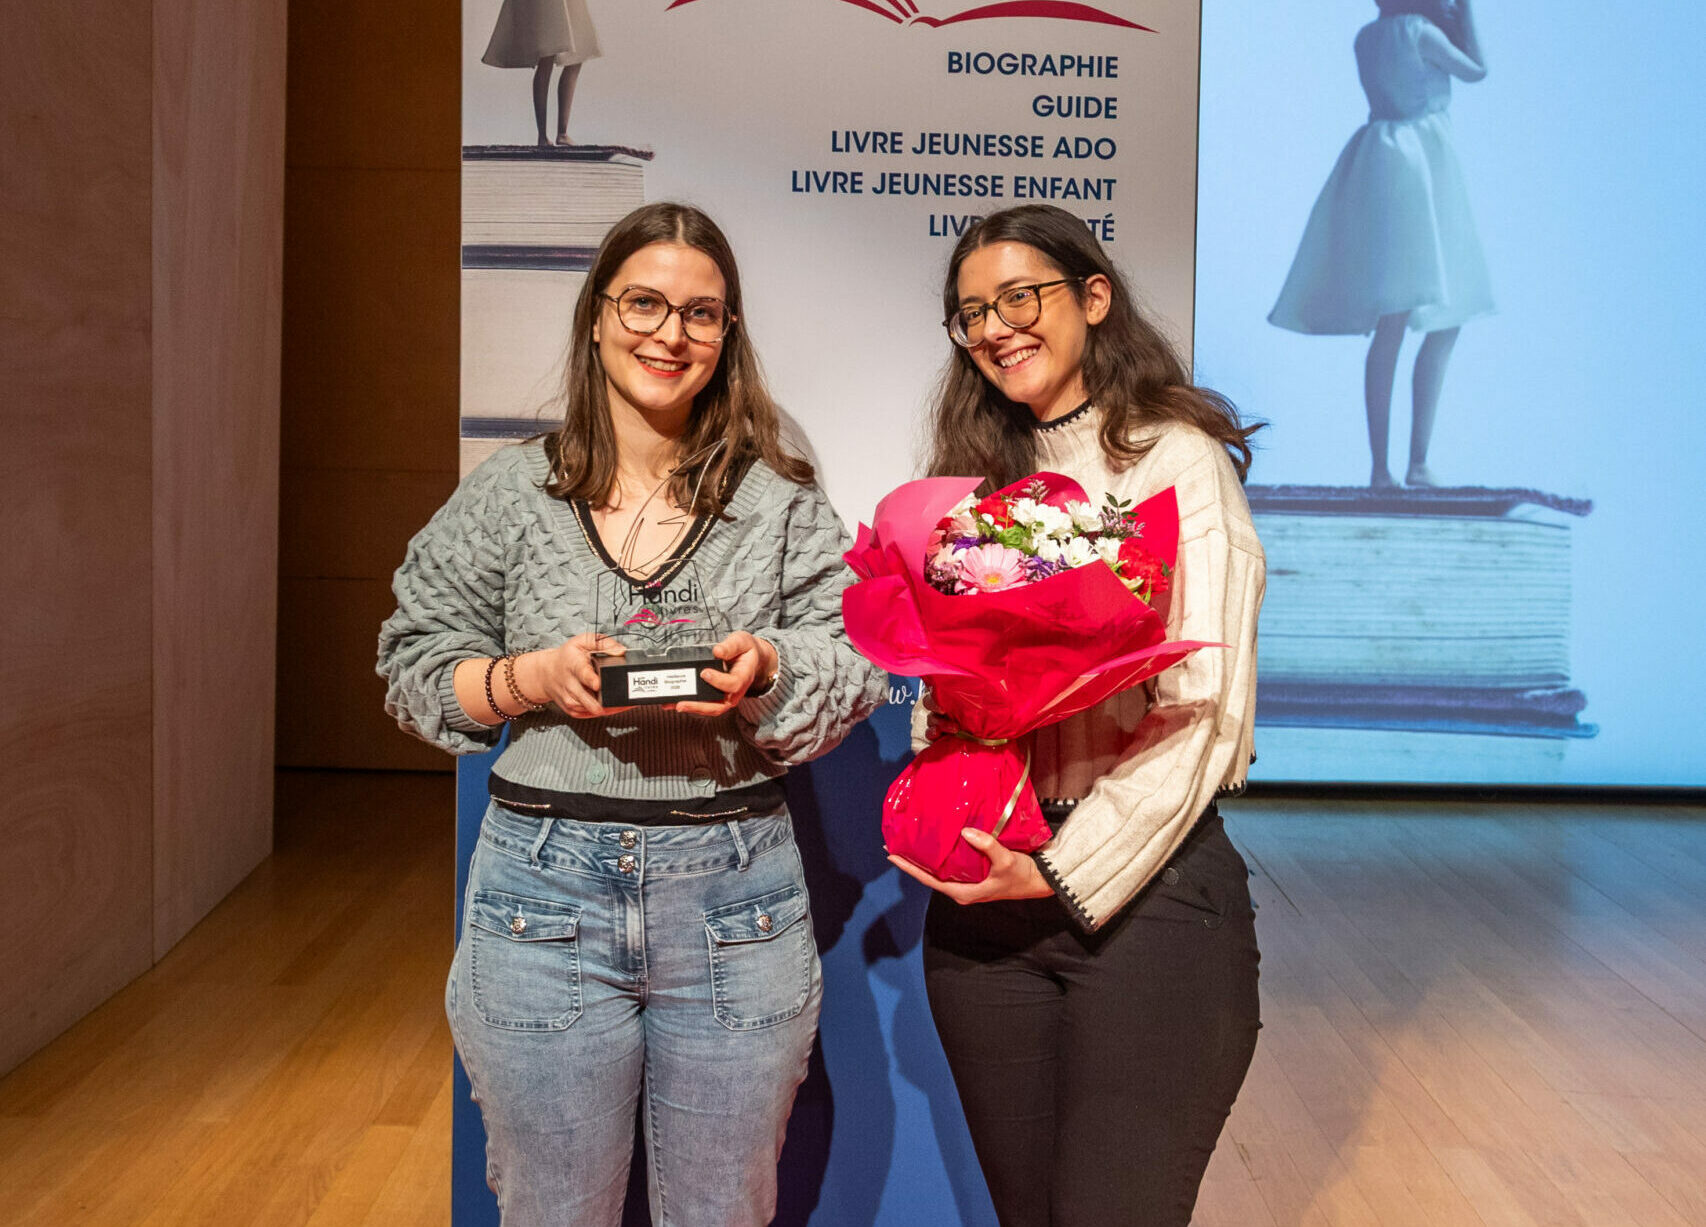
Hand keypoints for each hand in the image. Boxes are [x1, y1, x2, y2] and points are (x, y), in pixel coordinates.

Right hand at [517, 634, 635, 718]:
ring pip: (595, 710)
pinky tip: (615, 703)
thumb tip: (621, 651)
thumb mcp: (583, 641)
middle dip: (610, 699)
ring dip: (612, 706)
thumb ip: (603, 643)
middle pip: (590, 700)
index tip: (598, 684)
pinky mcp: (573, 711)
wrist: (546, 674)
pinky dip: (608, 711)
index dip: (590, 680)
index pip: (582, 674)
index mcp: (574, 665)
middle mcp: (571, 686)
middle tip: (628, 696)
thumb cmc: (567, 657)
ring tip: (625, 698)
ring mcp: (571, 701)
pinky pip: (595, 715)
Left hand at [668, 631, 777, 717]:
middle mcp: (735, 692)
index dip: (718, 681)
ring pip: (709, 708)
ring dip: (690, 708)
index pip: (732, 684)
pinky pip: (703, 704)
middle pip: (718, 706)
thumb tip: (717, 651)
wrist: (751, 658)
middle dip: (698, 706)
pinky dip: (689, 703)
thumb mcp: (742, 641)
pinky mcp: (717, 697)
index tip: (704, 673)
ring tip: (671, 704)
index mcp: (744, 677)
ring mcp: (725, 697)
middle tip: (680, 704)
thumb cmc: (746, 650)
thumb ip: (731, 646)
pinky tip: (672, 701)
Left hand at [887, 828, 1053, 902]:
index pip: (928, 880)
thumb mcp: (1005, 861)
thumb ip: (986, 846)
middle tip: (896, 843)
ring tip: (912, 840)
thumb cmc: (1022, 875)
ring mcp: (969, 883)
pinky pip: (953, 864)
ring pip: (941, 869)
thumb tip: (965, 831)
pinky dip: (943, 854)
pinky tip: (939, 841)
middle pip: (931, 875)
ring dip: (927, 857)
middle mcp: (962, 889)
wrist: (1042, 881)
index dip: (909, 868)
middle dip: (913, 861)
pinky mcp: (976, 875)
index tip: (891, 855)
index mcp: (963, 892)